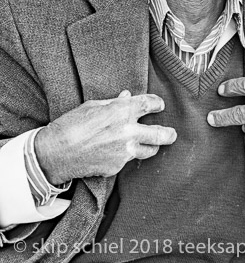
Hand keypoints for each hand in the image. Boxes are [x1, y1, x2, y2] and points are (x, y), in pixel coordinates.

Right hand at [35, 90, 176, 184]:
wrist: (54, 153)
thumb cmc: (70, 125)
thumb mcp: (92, 107)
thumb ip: (114, 103)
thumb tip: (127, 96)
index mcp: (122, 111)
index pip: (151, 104)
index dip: (157, 104)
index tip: (159, 106)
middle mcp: (128, 131)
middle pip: (162, 133)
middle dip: (169, 134)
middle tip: (171, 134)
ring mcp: (124, 151)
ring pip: (151, 150)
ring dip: (152, 147)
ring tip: (151, 145)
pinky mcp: (118, 166)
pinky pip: (129, 160)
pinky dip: (126, 156)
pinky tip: (116, 153)